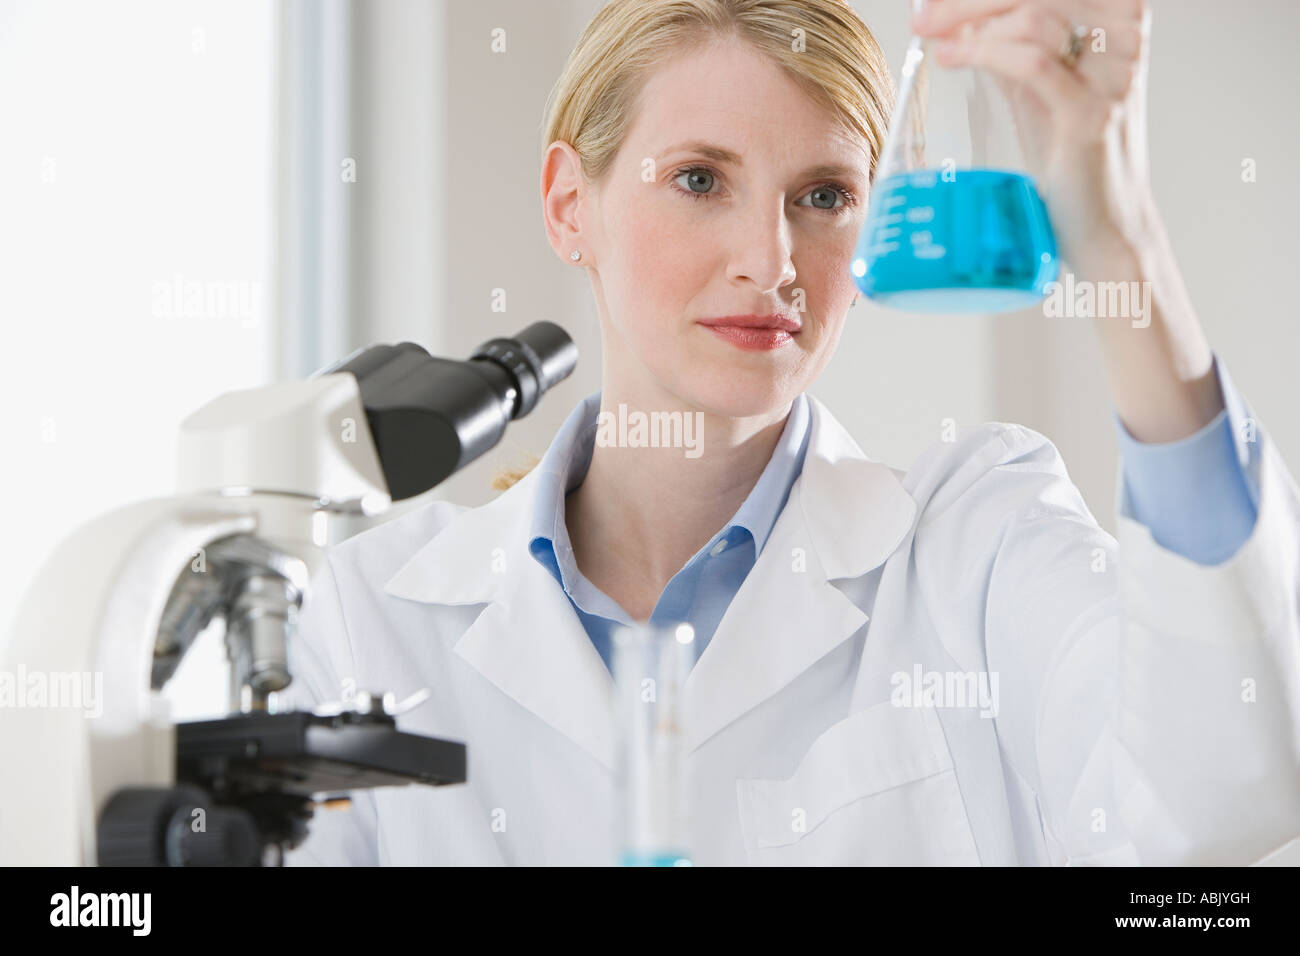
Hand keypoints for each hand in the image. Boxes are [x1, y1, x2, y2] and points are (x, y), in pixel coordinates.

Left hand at [913, 0, 1155, 279]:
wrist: (1100, 224)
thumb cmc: (1068, 155)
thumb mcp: (1035, 87)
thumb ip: (1007, 47)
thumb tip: (954, 15)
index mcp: (1116, 19)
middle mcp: (1124, 36)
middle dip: (971, 0)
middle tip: (925, 14)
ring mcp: (1114, 73)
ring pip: (1035, 16)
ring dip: (970, 21)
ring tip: (932, 36)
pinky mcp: (1093, 114)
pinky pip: (1033, 64)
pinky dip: (984, 53)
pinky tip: (951, 57)